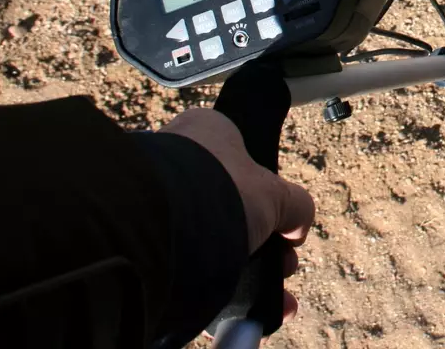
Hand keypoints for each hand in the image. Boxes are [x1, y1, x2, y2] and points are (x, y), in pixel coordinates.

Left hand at [161, 108, 314, 319]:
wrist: (162, 229)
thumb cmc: (218, 191)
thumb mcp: (275, 195)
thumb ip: (295, 205)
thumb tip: (296, 225)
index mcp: (206, 133)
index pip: (246, 161)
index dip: (272, 198)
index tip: (286, 230)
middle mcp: (178, 163)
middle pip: (234, 208)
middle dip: (264, 244)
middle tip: (281, 268)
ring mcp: (160, 203)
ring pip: (214, 241)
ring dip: (245, 271)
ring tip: (268, 299)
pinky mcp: (147, 241)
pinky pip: (189, 266)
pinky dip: (215, 288)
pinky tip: (238, 311)